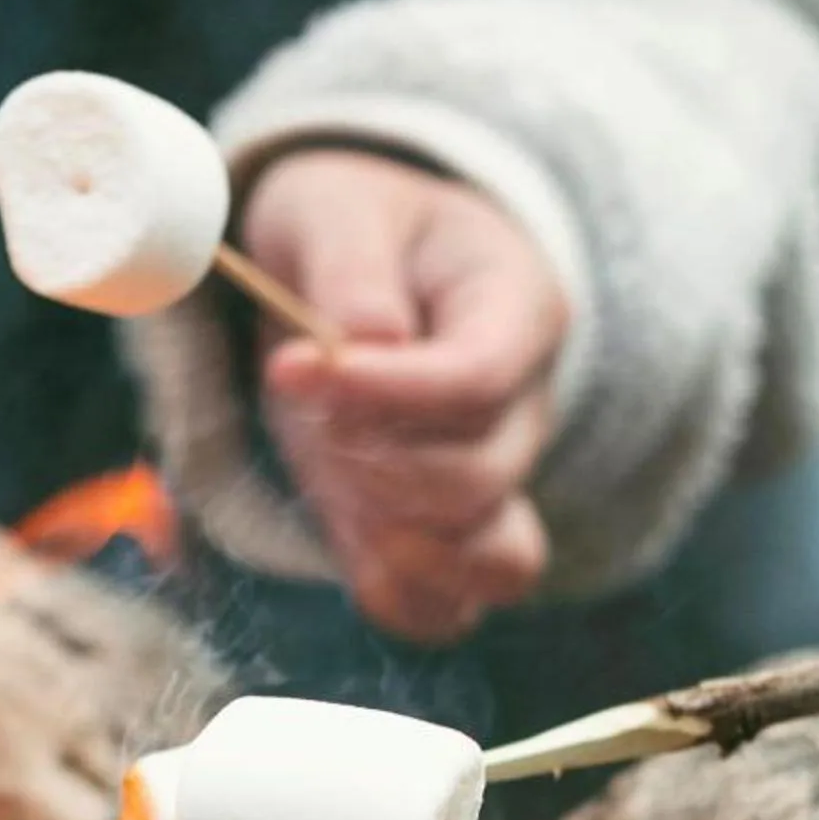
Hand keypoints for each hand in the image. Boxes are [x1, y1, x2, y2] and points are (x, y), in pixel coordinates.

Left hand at [242, 148, 565, 644]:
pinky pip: (450, 610)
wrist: (357, 269)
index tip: (294, 370)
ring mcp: (495, 483)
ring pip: (494, 563)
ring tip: (335, 481)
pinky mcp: (445, 538)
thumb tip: (365, 346)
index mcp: (517, 309)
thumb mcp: (337, 209)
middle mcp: (524, 407)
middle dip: (375, 464)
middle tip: (309, 413)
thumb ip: (352, 266)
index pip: (479, 379)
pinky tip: (346, 536)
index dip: (388, 393)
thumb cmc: (352, 229)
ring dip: (395, 541)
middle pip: (481, 480)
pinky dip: (395, 596)